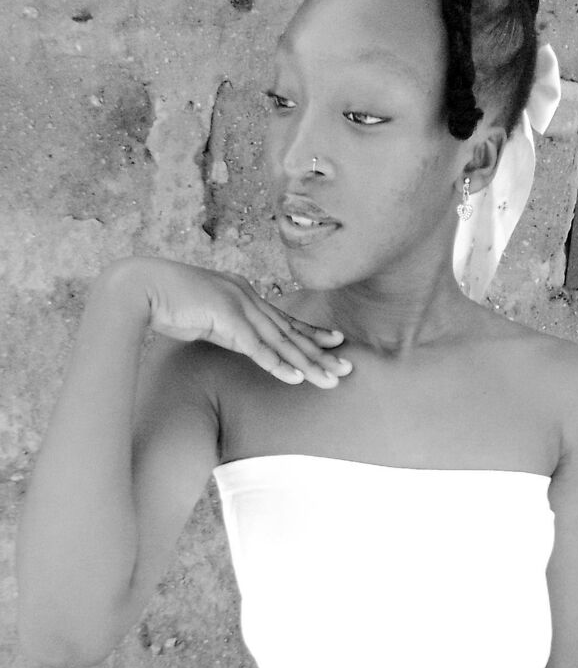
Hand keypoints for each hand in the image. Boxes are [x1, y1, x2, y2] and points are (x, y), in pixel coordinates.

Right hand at [111, 257, 351, 388]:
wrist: (140, 287)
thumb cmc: (166, 301)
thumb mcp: (205, 316)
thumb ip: (226, 328)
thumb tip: (237, 341)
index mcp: (243, 294)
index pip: (283, 319)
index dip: (311, 332)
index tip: (335, 342)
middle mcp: (247, 297)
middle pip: (290, 331)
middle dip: (321, 352)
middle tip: (348, 368)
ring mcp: (239, 305)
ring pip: (281, 341)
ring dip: (307, 363)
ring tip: (331, 380)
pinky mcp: (226, 318)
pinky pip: (257, 347)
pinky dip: (278, 364)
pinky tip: (296, 378)